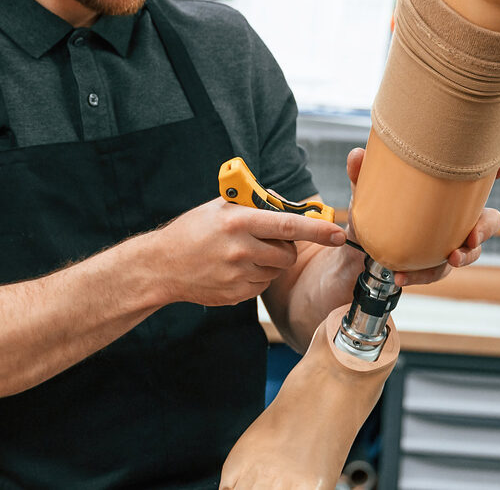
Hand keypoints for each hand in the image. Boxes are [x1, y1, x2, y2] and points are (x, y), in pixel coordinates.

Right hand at [138, 198, 345, 306]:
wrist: (160, 266)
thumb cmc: (190, 231)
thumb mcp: (218, 207)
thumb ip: (252, 205)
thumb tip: (286, 204)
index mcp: (238, 221)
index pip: (289, 225)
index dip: (318, 230)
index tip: (339, 234)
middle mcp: (240, 249)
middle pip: (287, 253)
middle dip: (287, 247)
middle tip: (270, 240)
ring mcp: (237, 275)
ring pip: (276, 270)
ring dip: (270, 263)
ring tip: (244, 254)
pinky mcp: (235, 294)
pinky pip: (262, 286)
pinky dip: (256, 277)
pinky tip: (234, 269)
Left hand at [344, 148, 499, 286]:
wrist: (356, 252)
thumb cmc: (372, 215)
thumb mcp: (364, 195)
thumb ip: (362, 175)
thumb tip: (358, 155)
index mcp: (445, 196)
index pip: (477, 183)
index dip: (493, 173)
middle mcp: (454, 220)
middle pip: (488, 222)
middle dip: (485, 228)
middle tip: (472, 235)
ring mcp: (447, 245)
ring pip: (470, 253)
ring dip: (464, 257)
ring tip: (450, 258)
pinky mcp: (432, 267)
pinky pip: (434, 274)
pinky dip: (419, 276)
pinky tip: (401, 276)